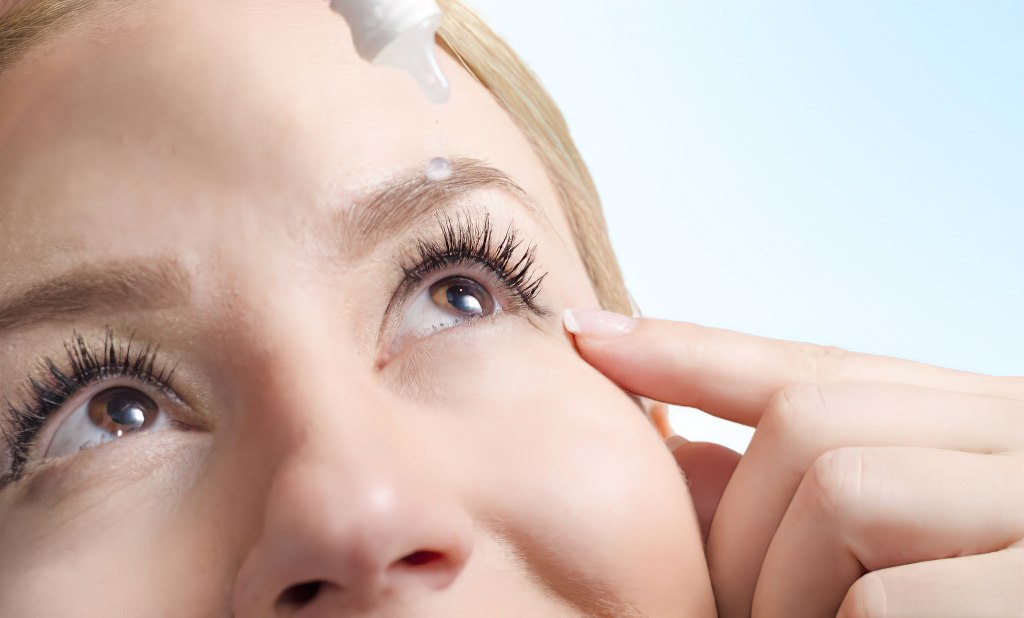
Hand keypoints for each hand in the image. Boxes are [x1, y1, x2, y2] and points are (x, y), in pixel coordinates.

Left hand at [564, 309, 1023, 617]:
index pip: (819, 367)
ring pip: (839, 488)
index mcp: (994, 429)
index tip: (591, 338)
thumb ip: (819, 500)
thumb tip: (684, 459)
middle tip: (728, 617)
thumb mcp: (917, 546)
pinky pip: (882, 599)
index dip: (695, 351)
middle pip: (811, 425)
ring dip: (785, 594)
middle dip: (738, 530)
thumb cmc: (985, 597)